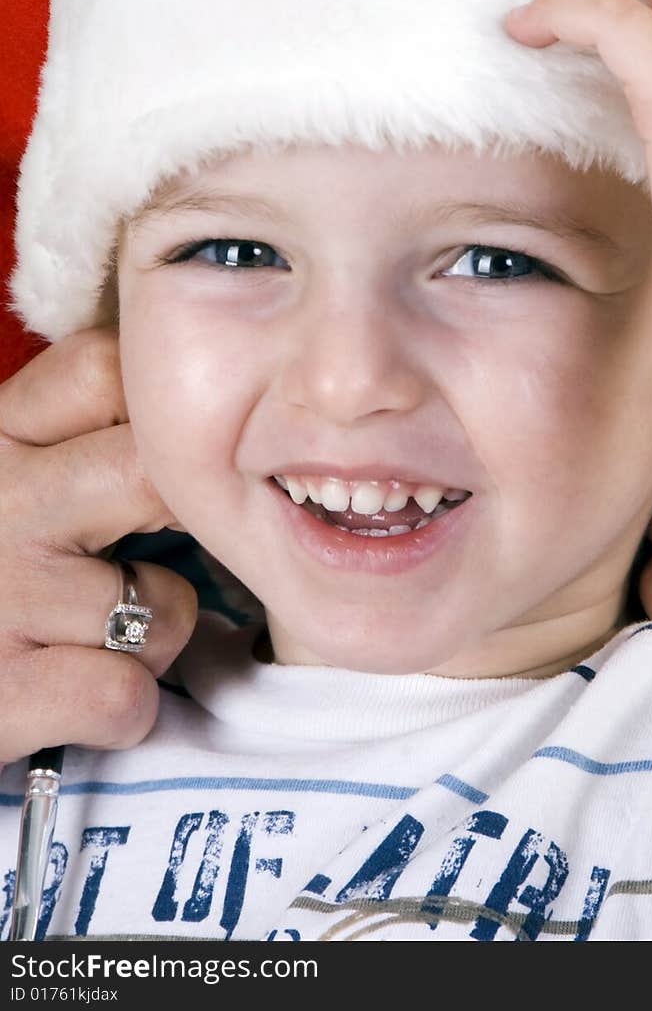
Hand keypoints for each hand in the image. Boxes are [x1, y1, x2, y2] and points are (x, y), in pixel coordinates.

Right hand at [0, 328, 197, 763]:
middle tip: (156, 548)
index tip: (158, 460)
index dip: (156, 419)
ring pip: (164, 603)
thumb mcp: (12, 481)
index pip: (103, 370)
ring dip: (153, 637)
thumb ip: (77, 438)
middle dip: (179, 523)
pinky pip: (127, 695)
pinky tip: (77, 699)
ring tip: (96, 638)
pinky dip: (123, 712)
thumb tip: (203, 418)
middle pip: (150, 473)